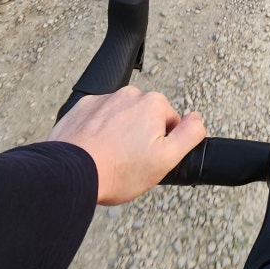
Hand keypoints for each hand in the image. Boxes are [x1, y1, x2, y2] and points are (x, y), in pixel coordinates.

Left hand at [48, 87, 206, 205]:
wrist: (71, 173)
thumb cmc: (119, 169)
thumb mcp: (167, 159)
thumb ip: (189, 135)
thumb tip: (198, 118)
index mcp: (153, 103)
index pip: (169, 123)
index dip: (162, 145)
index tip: (147, 160)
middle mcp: (128, 94)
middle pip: (144, 118)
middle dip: (140, 137)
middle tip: (129, 162)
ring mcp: (102, 100)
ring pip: (120, 118)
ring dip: (118, 134)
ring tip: (109, 159)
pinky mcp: (80, 109)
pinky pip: (97, 119)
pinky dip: (97, 133)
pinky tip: (93, 152)